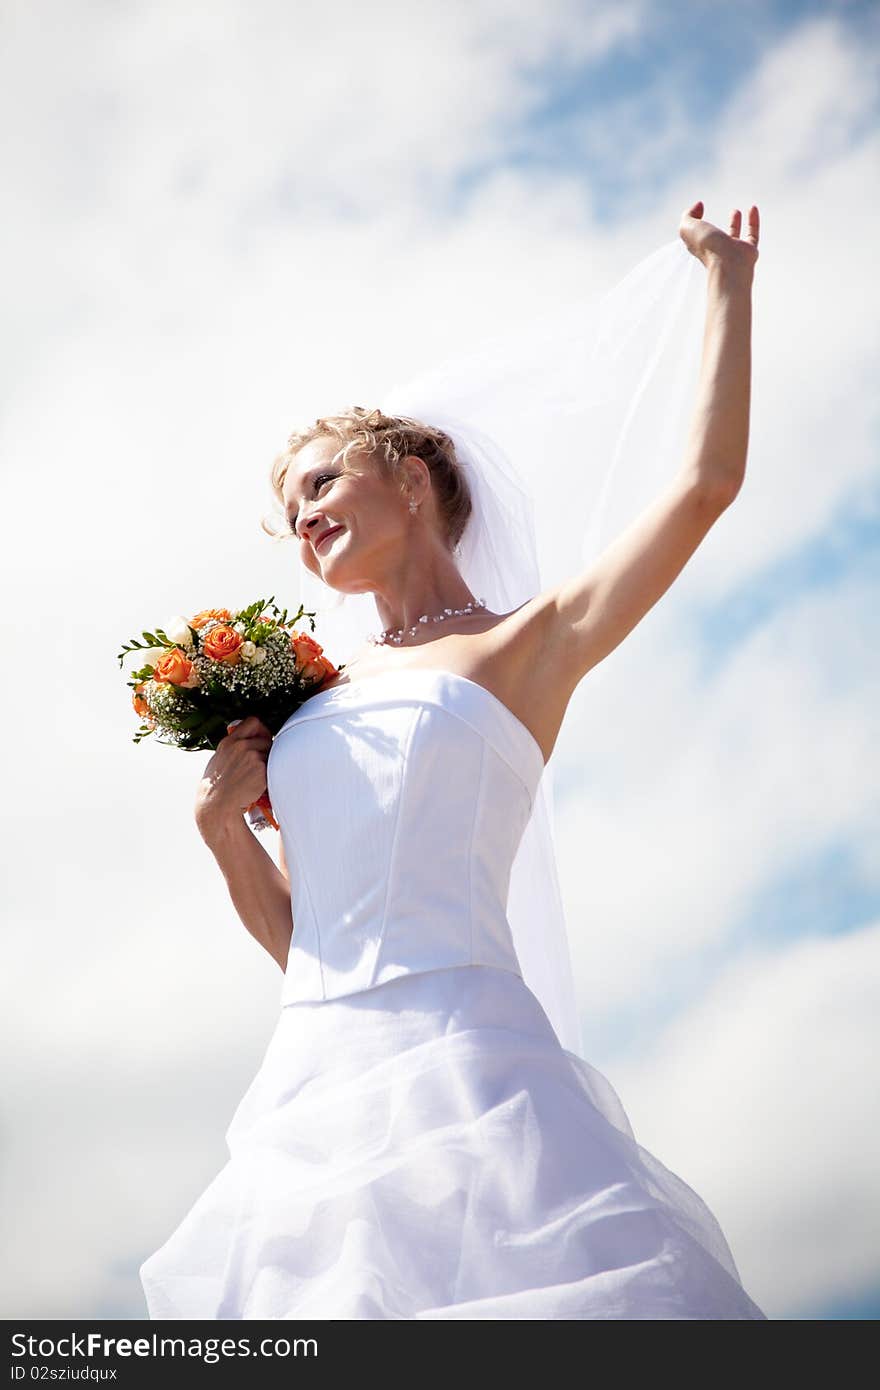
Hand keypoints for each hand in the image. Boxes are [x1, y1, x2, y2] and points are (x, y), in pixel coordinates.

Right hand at [195, 716, 272, 833]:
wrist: (217, 804)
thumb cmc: (216, 786)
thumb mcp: (218, 759)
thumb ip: (232, 747)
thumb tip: (246, 739)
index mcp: (229, 742)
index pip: (253, 721)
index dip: (261, 729)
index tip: (261, 738)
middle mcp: (241, 746)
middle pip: (266, 739)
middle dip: (266, 750)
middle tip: (260, 763)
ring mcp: (252, 757)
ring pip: (271, 754)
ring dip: (267, 763)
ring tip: (254, 777)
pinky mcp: (261, 770)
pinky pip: (272, 768)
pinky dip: (268, 776)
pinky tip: (257, 784)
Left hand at [679, 200, 759, 280]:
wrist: (728, 264)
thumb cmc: (708, 248)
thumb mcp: (687, 228)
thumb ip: (688, 215)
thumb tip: (698, 206)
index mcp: (700, 247)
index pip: (696, 235)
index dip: (695, 221)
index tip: (699, 209)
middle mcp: (716, 250)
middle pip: (715, 238)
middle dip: (715, 227)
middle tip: (713, 217)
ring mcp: (733, 251)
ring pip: (734, 236)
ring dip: (735, 224)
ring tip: (736, 211)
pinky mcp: (748, 251)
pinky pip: (752, 234)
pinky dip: (753, 221)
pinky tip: (753, 208)